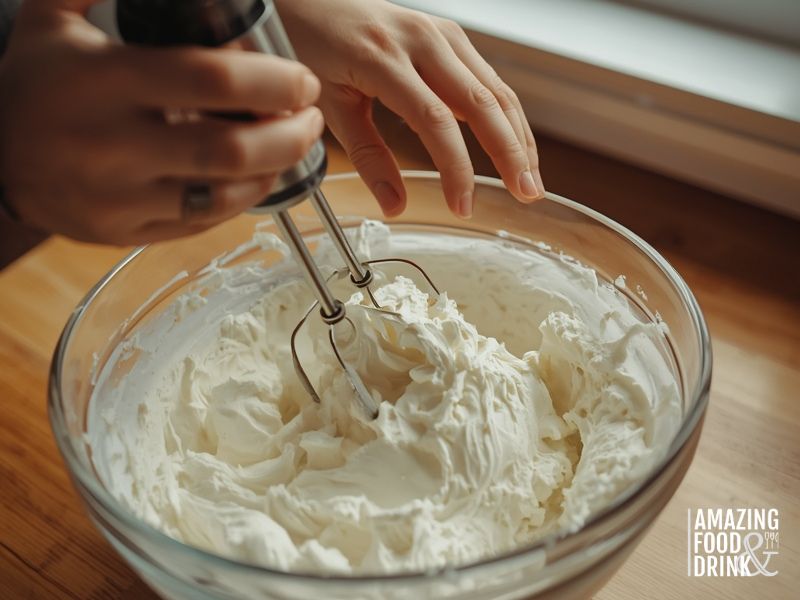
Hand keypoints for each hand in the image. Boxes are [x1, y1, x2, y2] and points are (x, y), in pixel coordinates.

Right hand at [0, 0, 323, 244]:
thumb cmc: (37, 83)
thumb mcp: (53, 17)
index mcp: (100, 81)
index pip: (208, 79)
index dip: (271, 81)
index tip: (300, 80)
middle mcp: (111, 145)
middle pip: (228, 149)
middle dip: (289, 135)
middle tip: (310, 119)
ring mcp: (120, 197)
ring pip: (223, 195)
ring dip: (274, 170)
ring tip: (292, 146)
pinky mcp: (127, 233)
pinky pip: (203, 222)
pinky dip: (242, 200)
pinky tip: (256, 176)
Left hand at [276, 0, 543, 217]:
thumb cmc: (314, 47)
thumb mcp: (330, 105)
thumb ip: (367, 157)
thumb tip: (395, 206)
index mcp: (385, 58)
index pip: (434, 121)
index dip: (456, 168)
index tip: (463, 206)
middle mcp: (423, 40)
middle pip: (481, 102)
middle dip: (510, 152)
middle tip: (527, 193)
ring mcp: (443, 34)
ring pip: (495, 90)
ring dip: (518, 137)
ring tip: (530, 179)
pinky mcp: (452, 36)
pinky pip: (489, 80)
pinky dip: (507, 117)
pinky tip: (514, 146)